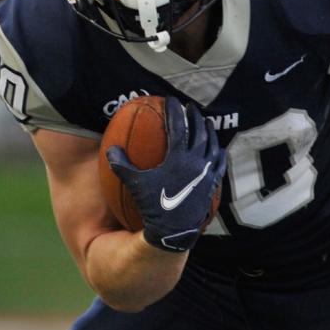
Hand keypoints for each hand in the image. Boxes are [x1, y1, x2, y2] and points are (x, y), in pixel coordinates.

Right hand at [106, 97, 226, 251]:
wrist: (174, 229)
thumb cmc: (153, 205)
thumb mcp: (134, 184)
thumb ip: (121, 165)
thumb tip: (110, 148)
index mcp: (177, 157)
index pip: (177, 126)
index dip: (174, 111)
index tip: (171, 100)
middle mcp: (196, 160)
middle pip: (198, 131)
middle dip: (194, 116)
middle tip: (190, 107)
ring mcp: (207, 171)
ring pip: (211, 144)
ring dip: (208, 131)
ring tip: (205, 122)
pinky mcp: (212, 182)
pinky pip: (219, 163)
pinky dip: (219, 152)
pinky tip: (218, 149)